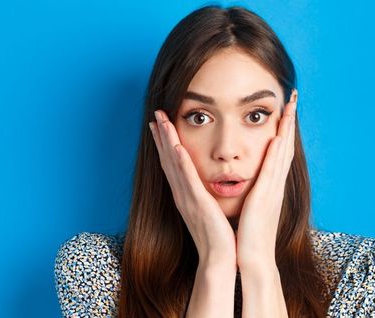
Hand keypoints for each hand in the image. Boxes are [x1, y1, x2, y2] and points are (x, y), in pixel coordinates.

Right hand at [149, 110, 235, 264]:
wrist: (219, 259)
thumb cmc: (218, 238)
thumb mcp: (210, 211)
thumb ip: (205, 197)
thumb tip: (208, 187)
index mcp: (186, 195)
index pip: (172, 164)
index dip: (165, 144)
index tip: (160, 126)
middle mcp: (182, 194)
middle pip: (168, 160)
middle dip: (161, 136)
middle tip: (155, 115)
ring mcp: (187, 198)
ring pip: (174, 164)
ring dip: (167, 142)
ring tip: (161, 121)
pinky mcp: (197, 203)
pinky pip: (187, 180)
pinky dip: (181, 163)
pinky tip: (177, 147)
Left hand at [235, 89, 297, 268]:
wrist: (253, 258)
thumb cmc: (250, 236)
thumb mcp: (252, 208)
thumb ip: (254, 193)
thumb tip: (251, 183)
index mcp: (271, 186)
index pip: (280, 151)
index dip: (284, 129)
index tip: (286, 109)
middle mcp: (276, 184)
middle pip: (286, 145)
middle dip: (290, 121)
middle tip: (293, 97)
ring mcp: (273, 189)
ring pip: (283, 152)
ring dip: (286, 128)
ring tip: (289, 106)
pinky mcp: (266, 196)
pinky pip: (273, 169)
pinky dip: (277, 151)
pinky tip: (278, 135)